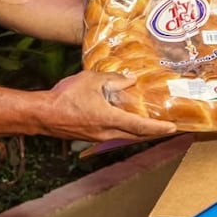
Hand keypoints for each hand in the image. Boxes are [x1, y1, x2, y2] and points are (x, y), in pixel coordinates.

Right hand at [42, 71, 177, 141]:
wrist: (42, 114)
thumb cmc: (65, 97)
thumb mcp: (91, 80)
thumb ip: (113, 80)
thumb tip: (131, 80)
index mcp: (109, 119)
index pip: (140, 126)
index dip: (158, 128)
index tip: (173, 128)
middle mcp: (107, 132)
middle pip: (137, 135)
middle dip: (154, 132)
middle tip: (168, 127)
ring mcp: (99, 137)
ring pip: (126, 136)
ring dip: (140, 132)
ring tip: (153, 125)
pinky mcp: (91, 136)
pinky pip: (115, 134)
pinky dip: (127, 130)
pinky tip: (128, 122)